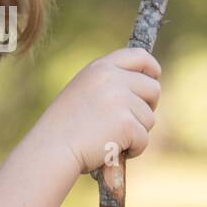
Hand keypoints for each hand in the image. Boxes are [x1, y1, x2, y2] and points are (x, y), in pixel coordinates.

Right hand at [34, 47, 161, 174]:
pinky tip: (111, 149)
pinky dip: (133, 149)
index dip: (151, 68)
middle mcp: (112, 78)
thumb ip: (109, 84)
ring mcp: (120, 99)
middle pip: (153, 88)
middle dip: (147, 107)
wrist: (51, 149)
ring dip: (136, 132)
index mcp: (100, 68)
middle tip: (131, 122)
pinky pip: (144, 138)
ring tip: (110, 138)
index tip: (154, 78)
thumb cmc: (64, 127)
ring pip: (149, 118)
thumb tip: (146, 86)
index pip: (139, 56)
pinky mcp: (126, 123)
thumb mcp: (83, 92)